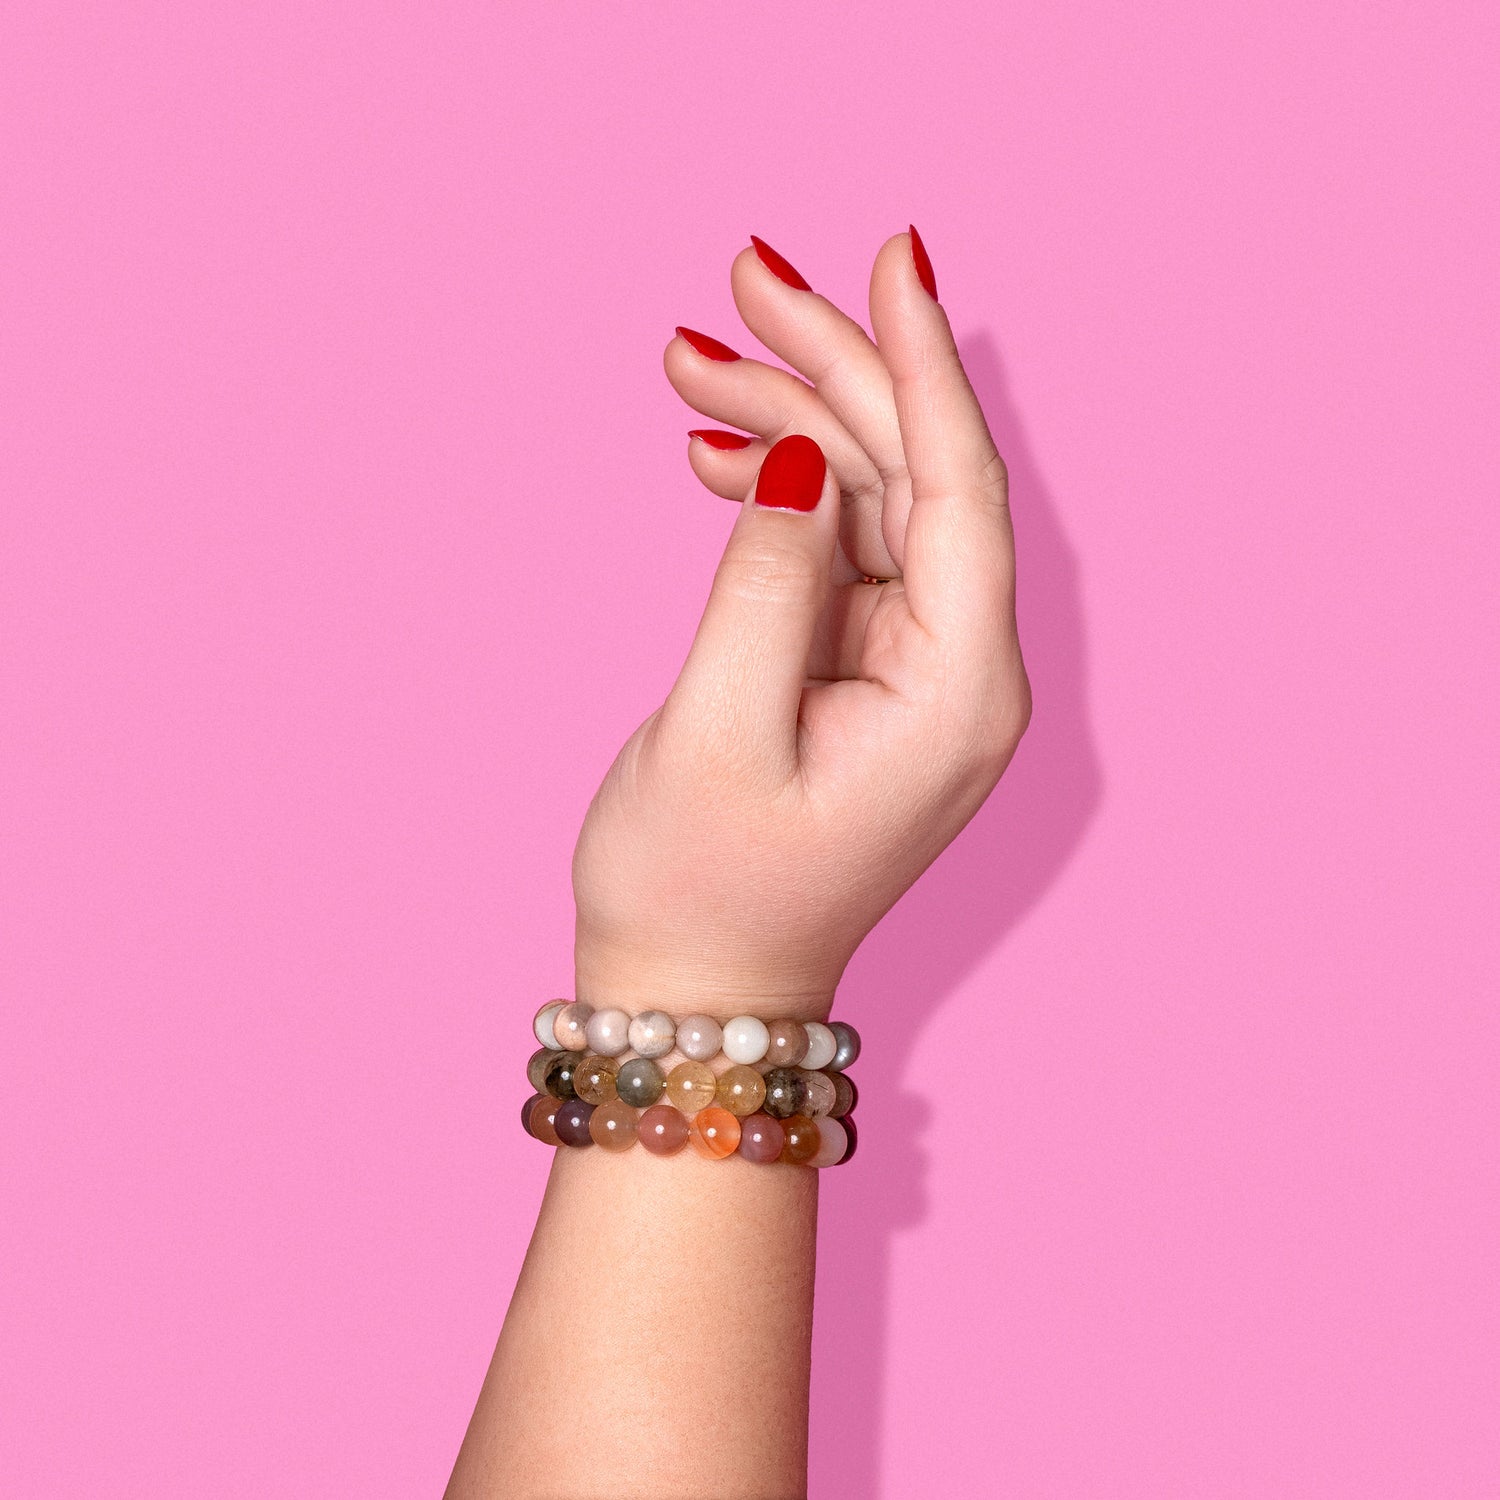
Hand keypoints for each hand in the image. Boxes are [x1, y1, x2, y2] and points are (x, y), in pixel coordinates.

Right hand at [572, 231, 1029, 1020]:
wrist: (697, 992)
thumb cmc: (699, 890)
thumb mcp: (715, 730)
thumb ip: (766, 582)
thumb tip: (802, 452)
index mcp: (958, 695)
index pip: (960, 491)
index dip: (923, 365)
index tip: (890, 258)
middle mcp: (959, 675)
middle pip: (912, 478)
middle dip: (831, 372)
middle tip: (740, 280)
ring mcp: (914, 673)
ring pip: (868, 502)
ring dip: (788, 424)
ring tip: (690, 362)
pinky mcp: (866, 673)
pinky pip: (837, 552)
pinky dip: (780, 494)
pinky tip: (718, 453)